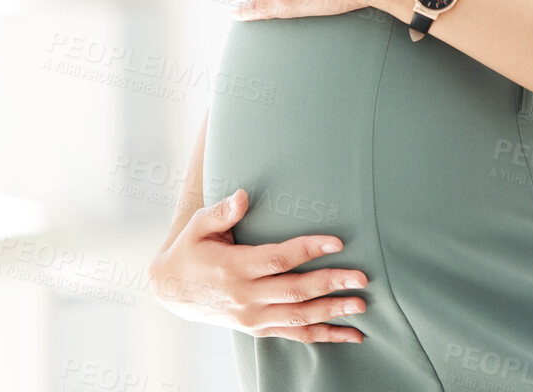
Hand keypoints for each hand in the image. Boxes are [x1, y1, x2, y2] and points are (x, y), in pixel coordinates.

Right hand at [148, 188, 369, 343]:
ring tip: (361, 305)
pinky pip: (294, 334)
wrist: (170, 290)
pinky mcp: (257, 328)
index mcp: (234, 268)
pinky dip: (324, 336)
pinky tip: (351, 334)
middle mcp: (245, 296)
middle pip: (294, 290)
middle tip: (362, 277)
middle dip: (331, 283)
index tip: (338, 242)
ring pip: (298, 317)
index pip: (278, 259)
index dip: (308, 249)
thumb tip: (243, 196)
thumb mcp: (198, 227)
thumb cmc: (190, 249)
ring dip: (332, 312)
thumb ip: (221, 212)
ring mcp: (251, 317)